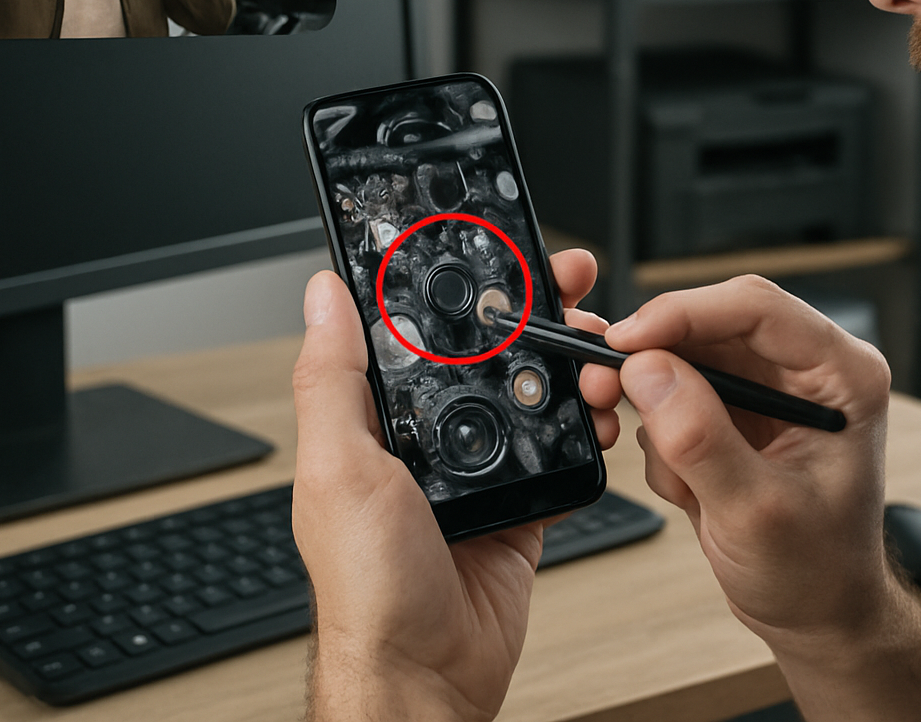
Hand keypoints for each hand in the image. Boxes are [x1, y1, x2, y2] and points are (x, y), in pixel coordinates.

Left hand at [291, 249, 614, 720]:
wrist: (429, 677)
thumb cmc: (369, 590)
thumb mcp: (341, 469)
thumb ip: (332, 380)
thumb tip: (321, 294)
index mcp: (374, 421)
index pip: (411, 330)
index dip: (446, 282)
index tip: (484, 243)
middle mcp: (423, 440)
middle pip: (481, 352)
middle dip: (526, 312)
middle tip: (566, 281)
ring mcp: (474, 471)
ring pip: (526, 395)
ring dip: (563, 367)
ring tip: (595, 345)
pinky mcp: (519, 503)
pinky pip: (556, 451)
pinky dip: (583, 430)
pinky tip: (599, 411)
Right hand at [579, 275, 894, 658]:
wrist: (816, 613)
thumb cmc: (817, 571)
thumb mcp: (755, 512)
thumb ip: (700, 439)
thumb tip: (647, 372)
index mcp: (841, 376)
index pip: (757, 308)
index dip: (685, 313)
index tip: (628, 340)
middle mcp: (807, 371)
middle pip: (713, 321)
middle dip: (655, 355)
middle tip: (605, 383)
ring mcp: (769, 390)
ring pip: (686, 355)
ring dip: (654, 401)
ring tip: (674, 471)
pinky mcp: (735, 412)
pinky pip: (675, 392)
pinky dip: (662, 434)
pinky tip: (689, 485)